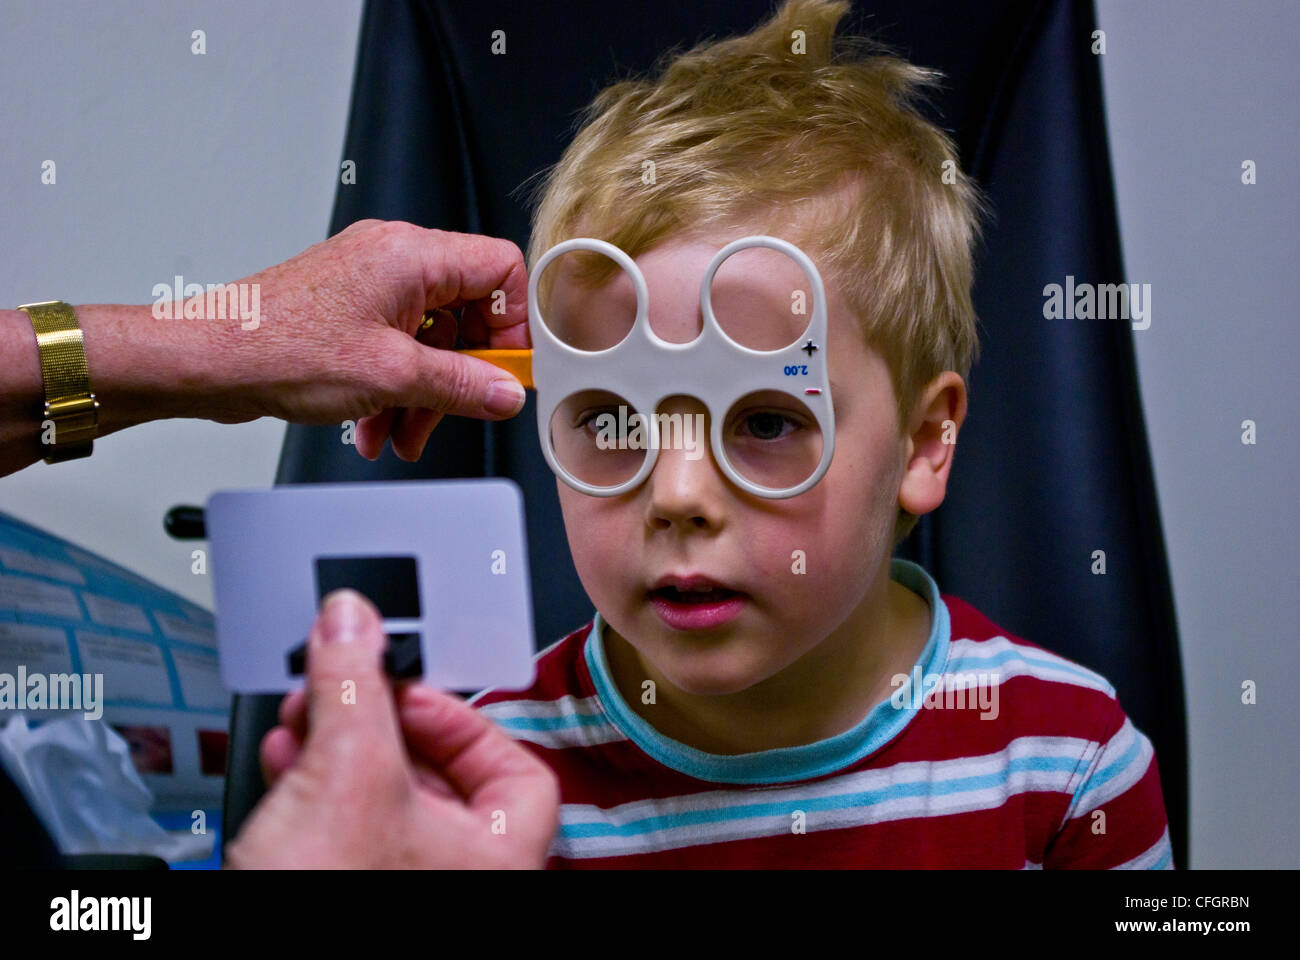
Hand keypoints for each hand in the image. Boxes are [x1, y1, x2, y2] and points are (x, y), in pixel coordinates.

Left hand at [204, 220, 530, 459]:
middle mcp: (392, 258)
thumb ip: (461, 386)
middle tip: (458, 409)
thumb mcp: (391, 377)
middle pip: (465, 312)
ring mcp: (368, 284)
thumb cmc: (276, 347)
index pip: (500, 269)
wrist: (208, 360)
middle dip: (461, 373)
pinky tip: (377, 424)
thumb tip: (503, 393)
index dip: (513, 323)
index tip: (507, 367)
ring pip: (429, 338)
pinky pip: (395, 347)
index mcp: (411, 255)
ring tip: (404, 432)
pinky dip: (395, 388)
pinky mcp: (347, 310)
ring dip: (424, 392)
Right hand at [224, 590, 558, 868]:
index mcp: (502, 857)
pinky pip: (342, 831)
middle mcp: (460, 879)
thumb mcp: (349, 772)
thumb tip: (353, 624)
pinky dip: (313, 789)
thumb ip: (354, 687)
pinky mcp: (344, 889)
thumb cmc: (333, 903)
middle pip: (436, 775)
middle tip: (340, 690)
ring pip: (380, 800)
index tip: (406, 689)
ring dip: (335, 747)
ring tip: (302, 720)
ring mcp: (402, 888)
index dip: (461, 717)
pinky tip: (281, 765)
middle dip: (374, 721)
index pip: (517, 766)